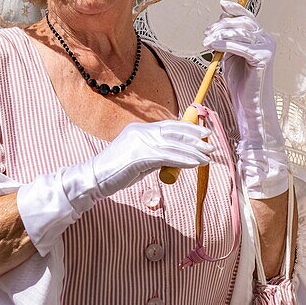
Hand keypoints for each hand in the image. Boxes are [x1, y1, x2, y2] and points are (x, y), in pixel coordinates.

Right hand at [88, 120, 214, 199]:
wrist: (94, 179)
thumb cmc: (116, 172)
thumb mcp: (139, 159)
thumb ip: (155, 155)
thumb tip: (174, 157)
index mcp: (140, 129)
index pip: (169, 125)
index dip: (188, 128)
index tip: (203, 133)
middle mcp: (140, 131)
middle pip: (174, 131)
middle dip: (195, 138)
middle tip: (210, 144)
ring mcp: (139, 141)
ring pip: (173, 144)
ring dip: (193, 151)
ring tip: (207, 157)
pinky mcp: (139, 155)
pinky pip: (167, 156)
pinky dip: (183, 159)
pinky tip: (195, 163)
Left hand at [203, 0, 279, 146]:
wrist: (249, 105)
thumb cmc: (240, 82)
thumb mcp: (231, 55)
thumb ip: (228, 39)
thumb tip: (219, 22)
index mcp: (260, 37)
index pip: (248, 17)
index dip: (235, 8)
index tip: (221, 4)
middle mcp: (266, 40)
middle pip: (243, 22)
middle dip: (222, 25)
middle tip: (206, 33)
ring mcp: (267, 48)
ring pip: (241, 33)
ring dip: (220, 34)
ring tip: (206, 41)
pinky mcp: (263, 58)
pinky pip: (241, 46)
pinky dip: (225, 44)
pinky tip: (213, 45)